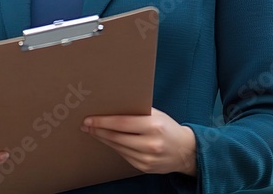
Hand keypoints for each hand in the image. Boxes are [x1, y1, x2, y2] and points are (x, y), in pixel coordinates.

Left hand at [81, 107, 196, 175]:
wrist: (186, 151)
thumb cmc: (168, 128)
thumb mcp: (156, 115)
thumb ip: (137, 110)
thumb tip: (112, 105)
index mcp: (153, 126)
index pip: (121, 123)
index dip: (102, 121)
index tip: (89, 119)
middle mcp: (150, 144)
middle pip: (116, 137)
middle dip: (98, 130)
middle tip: (85, 125)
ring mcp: (147, 158)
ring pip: (117, 147)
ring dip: (103, 139)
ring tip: (93, 131)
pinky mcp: (144, 167)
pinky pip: (124, 155)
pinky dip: (114, 147)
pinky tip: (108, 141)